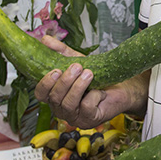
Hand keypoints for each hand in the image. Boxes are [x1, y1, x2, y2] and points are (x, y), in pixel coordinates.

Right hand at [33, 38, 148, 128]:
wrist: (120, 87)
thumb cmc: (96, 76)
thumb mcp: (76, 60)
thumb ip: (59, 51)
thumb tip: (44, 39)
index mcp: (55, 95)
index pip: (40, 94)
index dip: (44, 84)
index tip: (55, 70)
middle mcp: (61, 108)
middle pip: (54, 98)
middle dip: (65, 81)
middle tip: (77, 67)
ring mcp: (75, 117)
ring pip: (68, 104)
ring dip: (78, 87)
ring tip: (89, 73)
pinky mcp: (89, 120)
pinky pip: (86, 108)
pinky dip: (93, 96)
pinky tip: (100, 90)